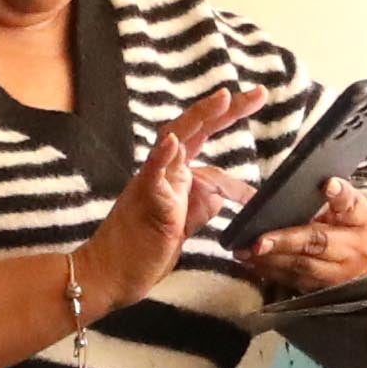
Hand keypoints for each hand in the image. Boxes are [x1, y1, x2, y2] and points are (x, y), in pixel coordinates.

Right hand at [82, 84, 263, 309]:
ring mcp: (151, 184)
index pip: (203, 134)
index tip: (255, 97)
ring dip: (197, 118)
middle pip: (193, 128)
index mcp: (173, 172)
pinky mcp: (145, 203)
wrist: (109, 275)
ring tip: (222, 98)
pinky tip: (172, 142)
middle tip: (257, 93)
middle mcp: (162, 171)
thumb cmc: (143, 250)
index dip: (228, 114)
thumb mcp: (184, 223)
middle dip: (224, 108)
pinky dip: (161, 156)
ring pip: (172, 141)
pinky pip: (152, 175)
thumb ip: (202, 203)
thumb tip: (225, 191)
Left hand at [246, 183, 366, 299]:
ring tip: (243, 252)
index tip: (273, 229)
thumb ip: (343, 197)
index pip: (321, 238)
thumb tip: (329, 184)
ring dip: (267, 264)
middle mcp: (346, 265)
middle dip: (276, 250)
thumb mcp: (360, 206)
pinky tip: (252, 263)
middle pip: (305, 258)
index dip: (293, 236)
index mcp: (358, 240)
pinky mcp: (320, 291)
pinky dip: (270, 273)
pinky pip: (292, 283)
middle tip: (250, 244)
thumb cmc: (362, 224)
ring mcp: (332, 282)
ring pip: (296, 273)